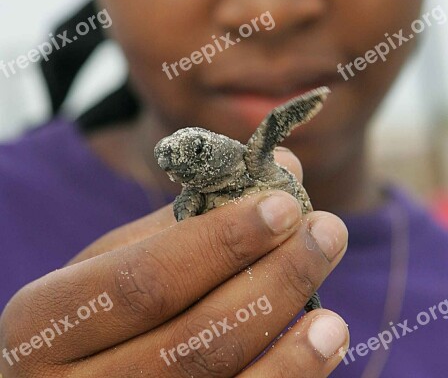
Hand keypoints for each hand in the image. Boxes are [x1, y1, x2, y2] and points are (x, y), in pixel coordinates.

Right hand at [0, 149, 348, 376]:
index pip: (146, 280)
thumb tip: (281, 167)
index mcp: (45, 321)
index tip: (284, 206)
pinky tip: (320, 347)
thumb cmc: (93, 310)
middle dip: (271, 280)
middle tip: (328, 233)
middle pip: (190, 339)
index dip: (221, 243)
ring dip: (290, 348)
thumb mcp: (115, 258)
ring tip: (334, 309)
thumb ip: (190, 217)